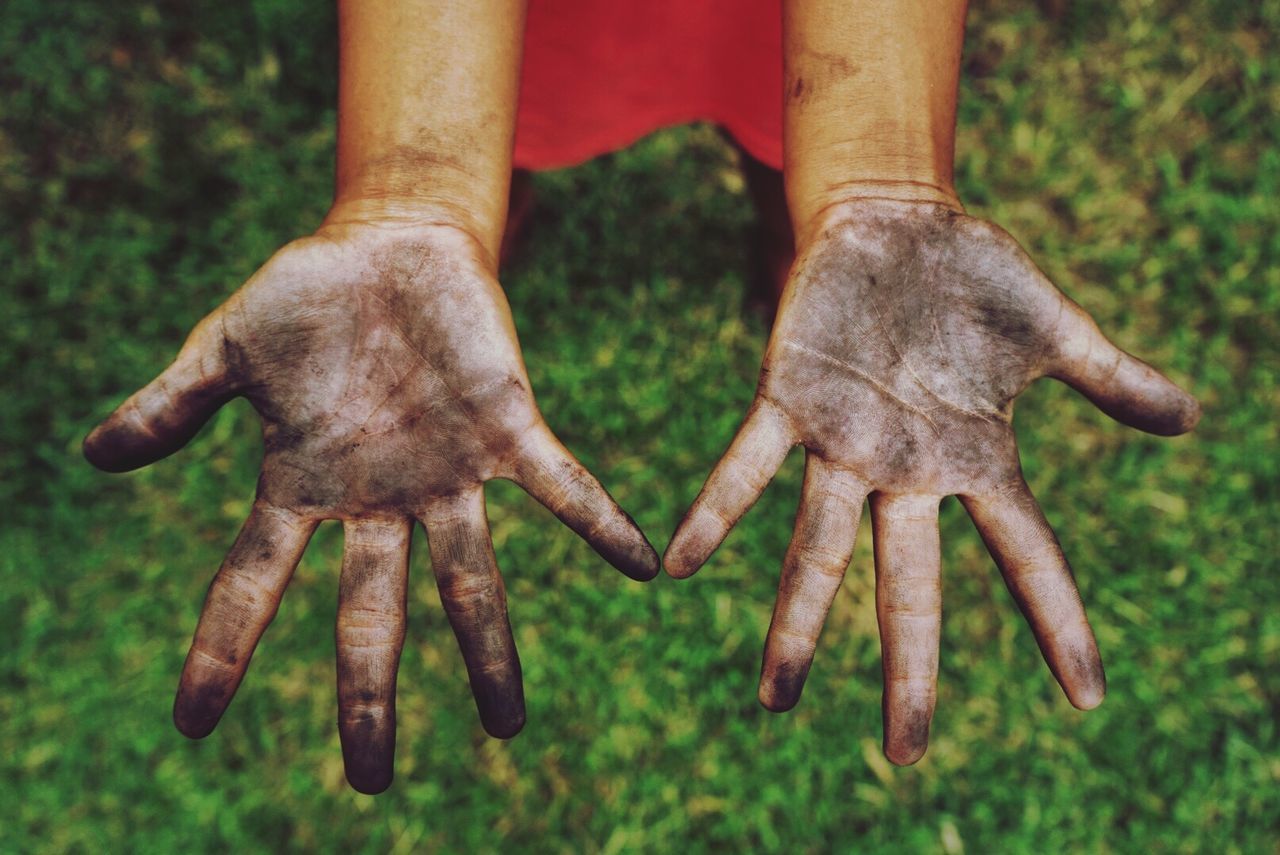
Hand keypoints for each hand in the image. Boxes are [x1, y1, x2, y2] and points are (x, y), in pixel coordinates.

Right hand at [84, 219, 658, 793]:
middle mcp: (380, 499)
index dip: (222, 651)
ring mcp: (448, 473)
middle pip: (371, 614)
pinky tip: (644, 568)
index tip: (195, 724)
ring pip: (470, 580)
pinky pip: (564, 488)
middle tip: (371, 778)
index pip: (252, 584)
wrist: (389, 242)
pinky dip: (600, 525)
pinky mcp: (510, 429)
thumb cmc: (309, 296)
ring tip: (509, 724)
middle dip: (369, 694)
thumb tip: (92, 456)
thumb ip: (174, 404)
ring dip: (490, 651)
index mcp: (305, 485)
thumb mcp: (227, 347)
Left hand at [664, 198, 1198, 764]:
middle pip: (910, 587)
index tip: (1087, 699)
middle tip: (903, 754)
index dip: (1060, 625)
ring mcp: (843, 442)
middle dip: (908, 670)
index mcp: (975, 460)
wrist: (897, 217)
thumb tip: (1193, 418)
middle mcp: (905, 470)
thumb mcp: (1056, 331)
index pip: (1028, 557)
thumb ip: (1111, 380)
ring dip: (796, 622)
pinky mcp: (788, 398)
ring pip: (818, 549)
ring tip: (773, 699)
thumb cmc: (974, 279)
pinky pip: (746, 466)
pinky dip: (716, 511)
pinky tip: (679, 564)